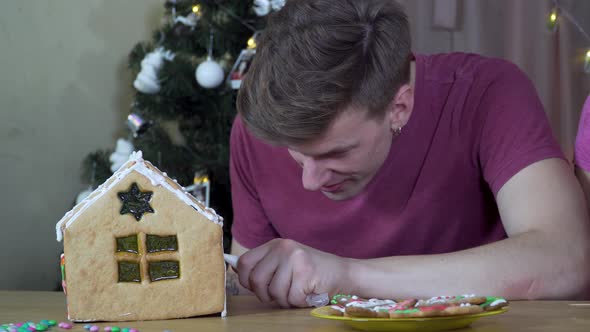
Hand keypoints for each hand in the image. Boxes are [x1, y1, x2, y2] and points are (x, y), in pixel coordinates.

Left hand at [236, 238, 351, 307]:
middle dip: (266, 295)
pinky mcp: (306, 272)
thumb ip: (264, 265)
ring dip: (286, 300)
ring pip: (274, 292)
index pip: (244, 262)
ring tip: (298, 292)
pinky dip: (299, 302)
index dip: (246, 280)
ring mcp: (295, 259)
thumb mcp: (285, 262)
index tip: (257, 288)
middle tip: (281, 294)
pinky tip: (308, 293)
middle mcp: (283, 248)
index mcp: (275, 245)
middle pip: (256, 280)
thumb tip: (235, 268)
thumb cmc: (312, 272)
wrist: (343, 273)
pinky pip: (291, 298)